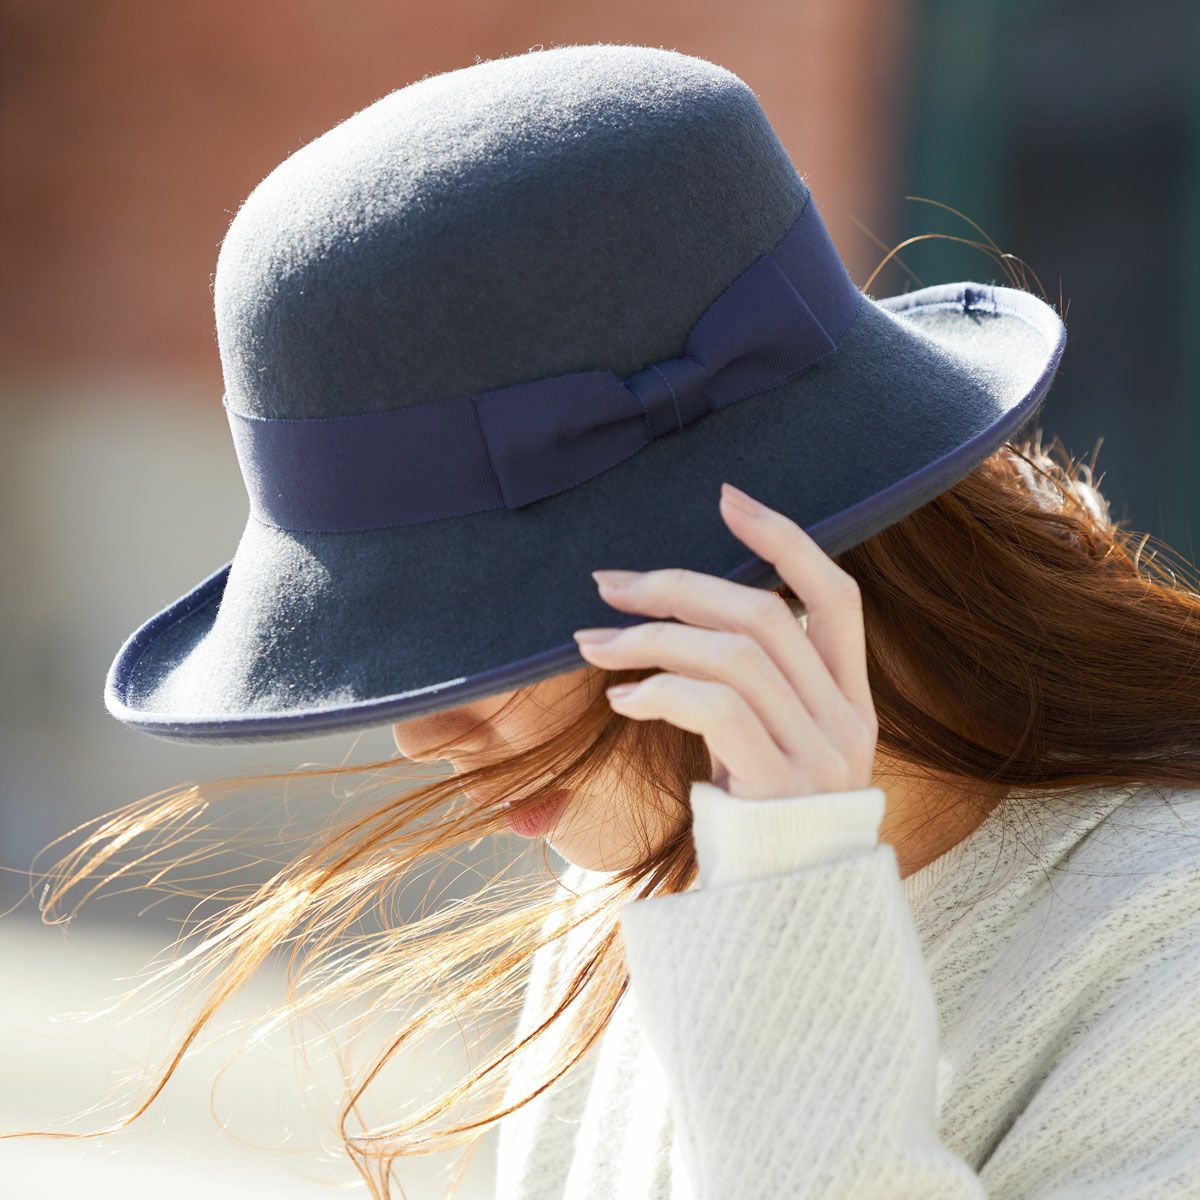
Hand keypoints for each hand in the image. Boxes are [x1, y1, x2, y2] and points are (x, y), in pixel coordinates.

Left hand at [572, 482, 878, 799]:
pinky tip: (622, 699)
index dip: (785, 540)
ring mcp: (819, 755)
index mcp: (849, 702)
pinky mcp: (781, 789)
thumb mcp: (765, 750)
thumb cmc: (759, 829)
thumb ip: (747, 690)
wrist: (786, 924)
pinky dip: (662, 690)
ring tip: (592, 646)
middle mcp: (846, 722)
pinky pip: (718, 709)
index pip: (836, 596)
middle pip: (766, 616)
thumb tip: (674, 623)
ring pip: (737, 655)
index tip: (726, 498)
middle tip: (607, 585)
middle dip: (678, 587)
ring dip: (652, 638)